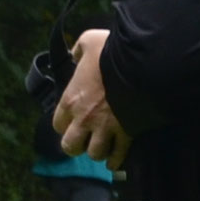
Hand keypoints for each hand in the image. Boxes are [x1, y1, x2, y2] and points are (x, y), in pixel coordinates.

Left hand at [55, 27, 126, 165]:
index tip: (73, 120)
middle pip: (71, 147)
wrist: (142, 63)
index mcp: (72, 99)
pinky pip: (118, 156)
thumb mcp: (90, 40)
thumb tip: (75, 54)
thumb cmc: (113, 51)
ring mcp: (105, 128)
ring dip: (98, 150)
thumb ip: (79, 48)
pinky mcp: (125, 133)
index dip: (65, 124)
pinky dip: (116, 160)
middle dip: (77, 144)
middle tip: (85, 138)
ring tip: (103, 145)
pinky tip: (115, 160)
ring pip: (94, 154)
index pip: (58, 124)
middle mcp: (84, 119)